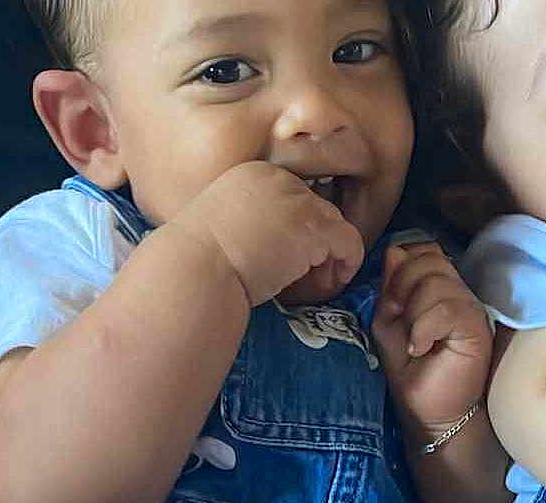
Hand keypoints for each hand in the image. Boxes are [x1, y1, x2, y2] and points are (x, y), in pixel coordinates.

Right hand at [170, 161, 365, 305]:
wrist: (195, 270)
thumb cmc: (198, 262)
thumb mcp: (223, 227)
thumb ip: (252, 223)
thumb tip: (277, 245)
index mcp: (253, 175)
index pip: (293, 197)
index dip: (298, 230)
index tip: (290, 257)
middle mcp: (278, 179)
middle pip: (317, 209)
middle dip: (317, 243)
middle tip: (306, 274)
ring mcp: (298, 201)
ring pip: (334, 226)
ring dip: (331, 257)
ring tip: (317, 283)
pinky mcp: (313, 228)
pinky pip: (349, 242)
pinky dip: (347, 262)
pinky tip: (333, 282)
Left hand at [371, 242, 492, 446]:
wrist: (431, 413)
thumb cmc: (412, 373)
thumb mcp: (388, 324)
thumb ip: (391, 288)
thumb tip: (395, 251)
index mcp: (440, 288)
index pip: (422, 251)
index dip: (401, 271)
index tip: (396, 307)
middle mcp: (459, 292)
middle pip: (427, 259)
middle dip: (404, 289)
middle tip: (405, 326)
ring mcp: (471, 308)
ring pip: (435, 282)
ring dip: (414, 314)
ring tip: (417, 343)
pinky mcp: (477, 327)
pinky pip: (447, 308)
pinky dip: (425, 328)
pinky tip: (422, 348)